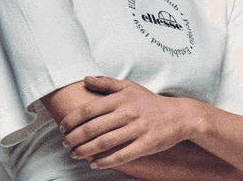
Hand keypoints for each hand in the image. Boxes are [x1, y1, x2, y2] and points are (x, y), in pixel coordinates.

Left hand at [60, 76, 198, 168]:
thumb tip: (85, 79)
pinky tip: (94, 163)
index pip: (89, 110)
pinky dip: (105, 161)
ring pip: (105, 142)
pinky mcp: (146, 144)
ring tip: (75, 154)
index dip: (72, 119)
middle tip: (65, 143)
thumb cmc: (150, 101)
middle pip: (93, 128)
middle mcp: (127, 113)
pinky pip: (122, 155)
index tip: (62, 126)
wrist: (180, 115)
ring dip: (86, 150)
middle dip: (75, 137)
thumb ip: (106, 83)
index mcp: (120, 98)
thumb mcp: (129, 86)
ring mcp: (137, 129)